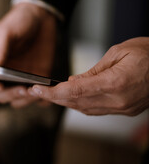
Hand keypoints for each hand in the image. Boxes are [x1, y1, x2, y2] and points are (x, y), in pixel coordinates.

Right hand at [0, 2, 56, 107]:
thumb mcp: (6, 31)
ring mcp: (21, 79)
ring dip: (25, 99)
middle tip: (22, 88)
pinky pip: (38, 97)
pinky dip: (42, 99)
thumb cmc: (18, 22)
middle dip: (10, 94)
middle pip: (1, 95)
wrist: (41, 18)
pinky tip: (47, 92)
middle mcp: (4, 75)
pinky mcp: (38, 80)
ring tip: (35, 90)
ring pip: (18, 100)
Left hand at [29, 37, 148, 115]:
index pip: (74, 91)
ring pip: (85, 109)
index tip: (36, 90)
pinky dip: (81, 104)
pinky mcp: (127, 110)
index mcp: (115, 83)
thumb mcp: (117, 52)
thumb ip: (92, 71)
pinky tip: (72, 97)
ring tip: (50, 94)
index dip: (52, 92)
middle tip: (37, 92)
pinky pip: (97, 110)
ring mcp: (124, 108)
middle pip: (77, 103)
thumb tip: (72, 81)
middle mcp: (118, 100)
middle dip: (54, 98)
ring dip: (66, 103)